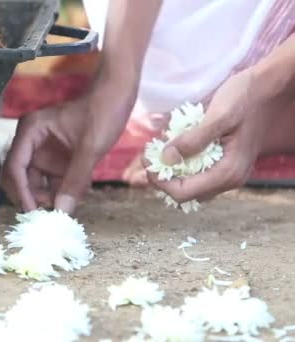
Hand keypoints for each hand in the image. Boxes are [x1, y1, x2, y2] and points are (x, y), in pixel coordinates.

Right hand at [0, 81, 134, 213]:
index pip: (15, 167)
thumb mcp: (90, 148)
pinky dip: (60, 192)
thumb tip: (62, 211)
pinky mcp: (56, 159)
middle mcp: (31, 142)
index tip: (33, 212)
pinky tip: (75, 197)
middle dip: (29, 197)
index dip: (21, 191)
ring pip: (34, 183)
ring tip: (65, 206)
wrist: (117, 96)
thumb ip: (75, 180)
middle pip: (18, 177)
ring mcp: (43, 152)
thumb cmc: (102, 112)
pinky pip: (51, 182)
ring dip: (46, 197)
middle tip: (46, 215)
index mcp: (31, 131)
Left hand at [148, 70, 291, 201]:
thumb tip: (166, 159)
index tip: (146, 160)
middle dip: (160, 179)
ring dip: (167, 174)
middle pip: (184, 193)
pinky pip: (196, 173)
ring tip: (150, 158)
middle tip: (144, 160)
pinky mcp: (223, 163)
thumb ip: (193, 140)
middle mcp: (228, 179)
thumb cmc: (246, 97)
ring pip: (189, 184)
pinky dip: (178, 166)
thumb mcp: (218, 116)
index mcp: (227, 173)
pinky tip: (168, 150)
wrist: (269, 87)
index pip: (182, 193)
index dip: (159, 180)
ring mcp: (227, 173)